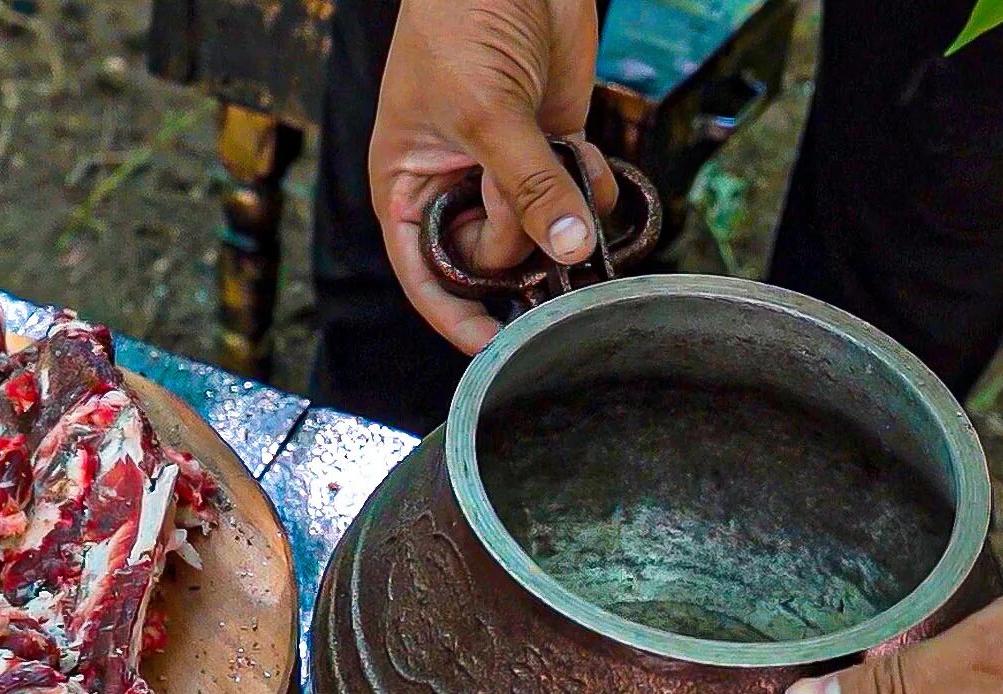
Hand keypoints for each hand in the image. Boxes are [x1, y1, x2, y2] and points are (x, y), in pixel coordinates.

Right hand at [371, 0, 616, 352]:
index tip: (496, 352)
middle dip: (523, 242)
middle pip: (493, 260)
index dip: (459, 318)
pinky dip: (593, 188)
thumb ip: (528, 187)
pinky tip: (586, 152)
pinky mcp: (550, 148)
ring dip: (563, 211)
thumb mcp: (487, 115)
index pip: (427, 277)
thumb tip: (567, 251)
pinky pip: (579, 198)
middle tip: (535, 201)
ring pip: (543, 233)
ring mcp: (506, 170)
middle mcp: (456, 188)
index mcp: (410, 188)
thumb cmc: (459, 25)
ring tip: (561, 165)